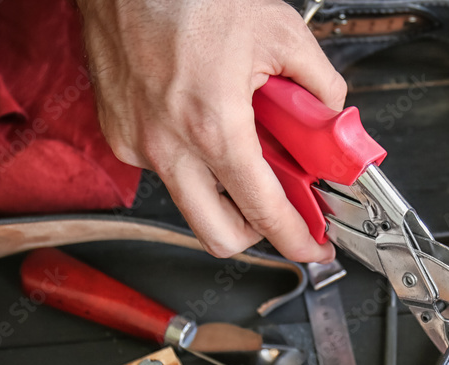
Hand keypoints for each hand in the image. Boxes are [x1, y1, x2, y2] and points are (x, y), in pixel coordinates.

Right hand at [78, 0, 345, 259]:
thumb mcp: (281, 32)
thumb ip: (319, 86)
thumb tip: (330, 120)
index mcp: (212, 126)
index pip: (263, 212)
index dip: (297, 240)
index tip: (313, 248)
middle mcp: (167, 145)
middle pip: (217, 235)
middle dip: (255, 233)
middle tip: (280, 208)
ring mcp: (136, 142)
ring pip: (189, 202)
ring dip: (223, 191)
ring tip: (245, 146)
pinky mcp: (118, 132)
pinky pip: (164, 167)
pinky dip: (192, 159)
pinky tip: (207, 121)